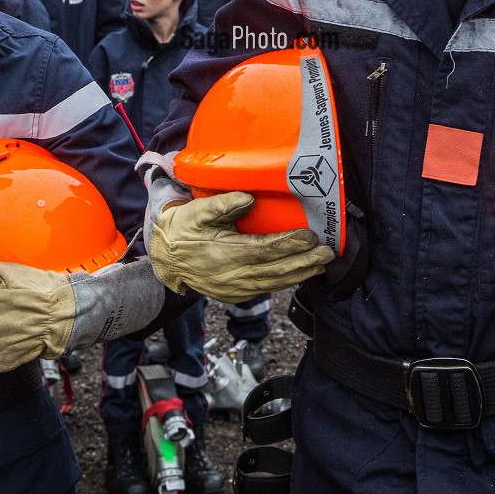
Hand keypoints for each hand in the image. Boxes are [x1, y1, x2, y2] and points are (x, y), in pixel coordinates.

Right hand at [149, 191, 334, 302]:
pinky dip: (285, 282)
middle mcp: (232, 276)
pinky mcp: (236, 295)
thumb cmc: (184, 230)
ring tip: (321, 264)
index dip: (289, 244)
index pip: (264, 250)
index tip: (310, 236)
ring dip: (300, 274)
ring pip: (274, 284)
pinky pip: (266, 289)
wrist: (167, 259)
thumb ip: (223, 205)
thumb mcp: (197, 212)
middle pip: (276, 271)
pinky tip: (300, 273)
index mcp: (224, 254)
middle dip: (305, 262)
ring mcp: (235, 289)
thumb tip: (248, 197)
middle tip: (328, 253)